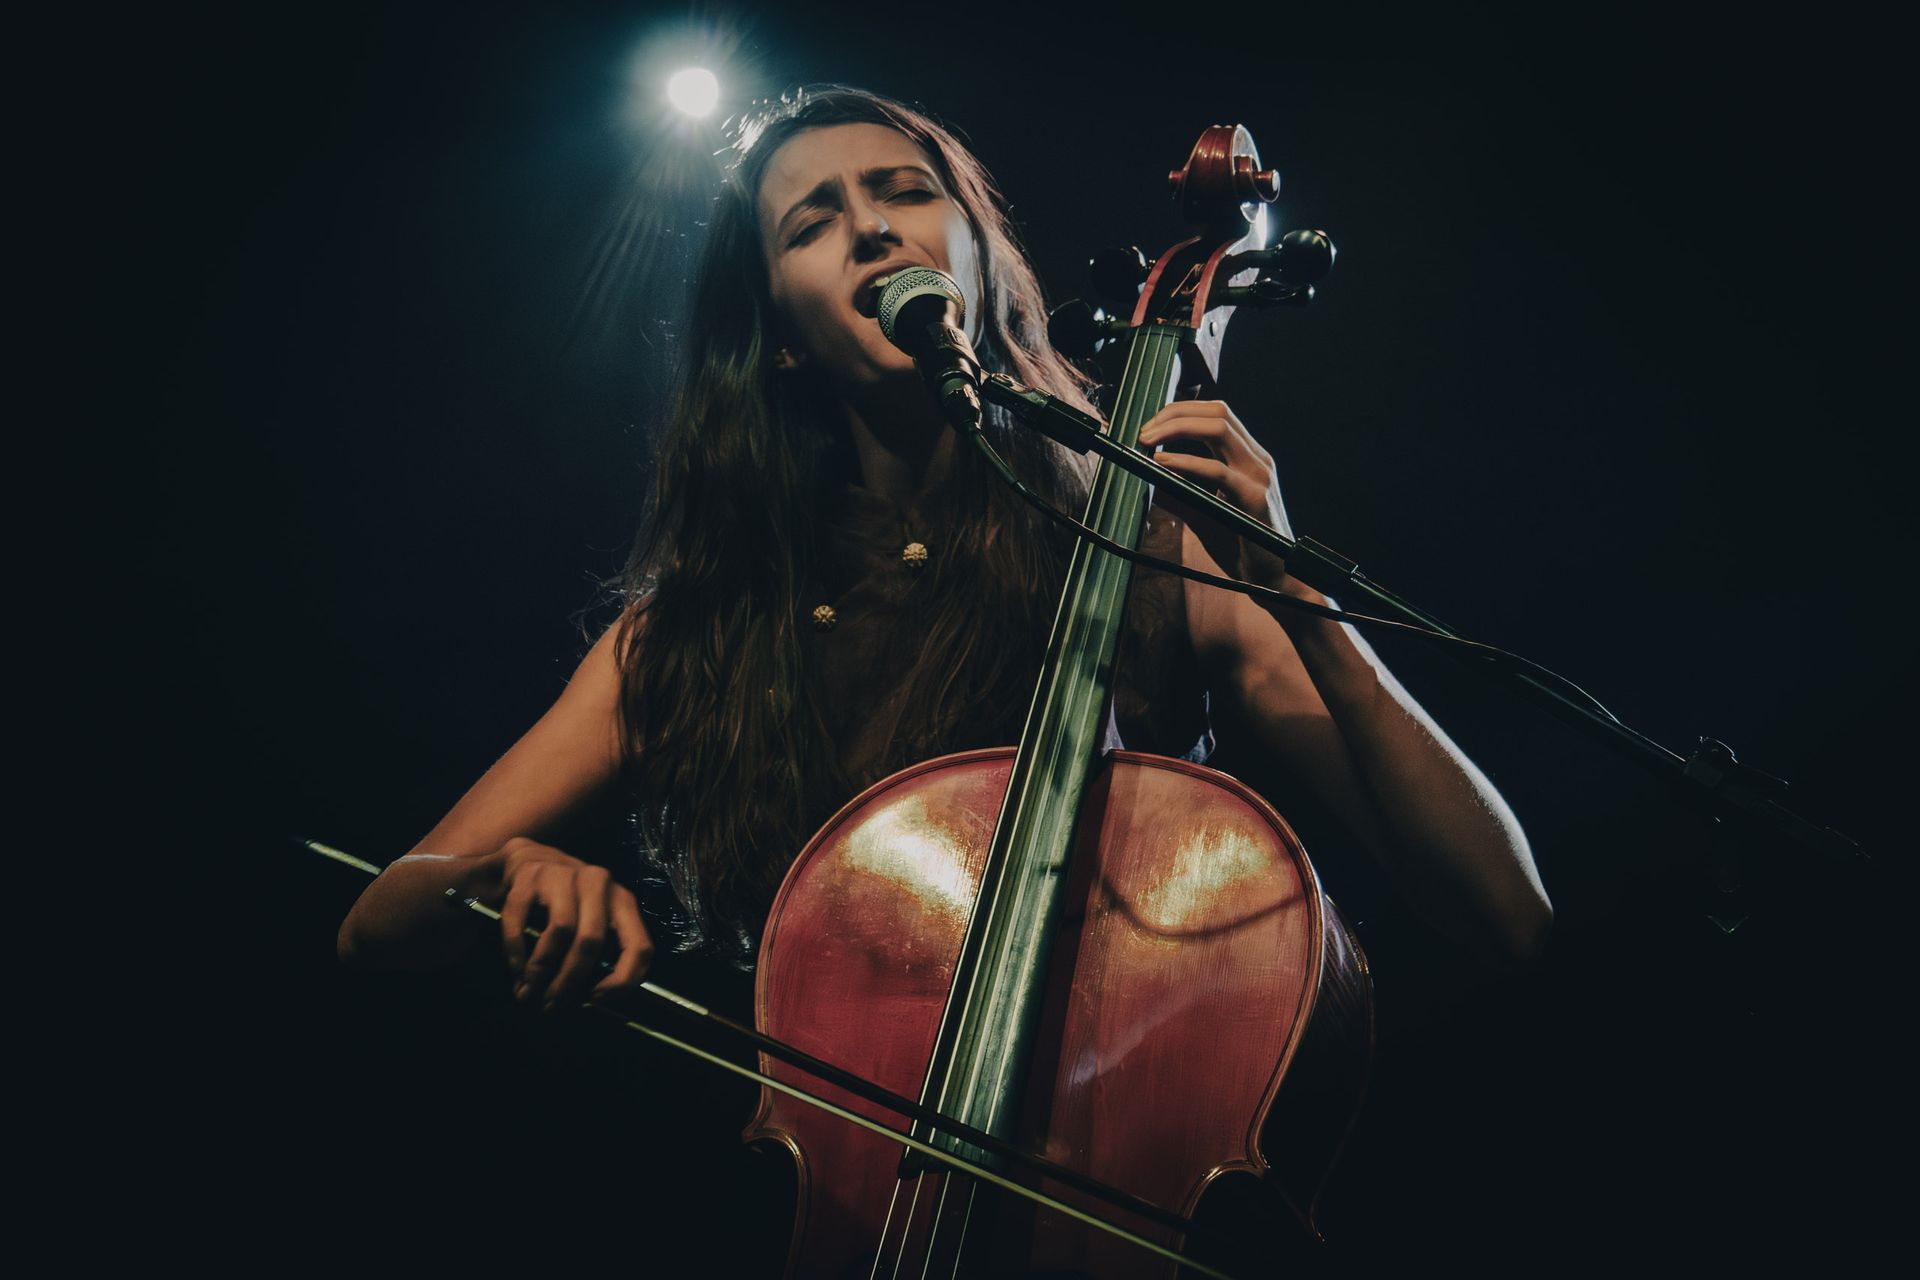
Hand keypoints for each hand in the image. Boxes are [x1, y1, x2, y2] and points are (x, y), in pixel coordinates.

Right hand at [480, 837, 653, 1012]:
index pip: (640, 946)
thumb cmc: (566, 904)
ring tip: (527, 991)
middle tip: (550, 1006)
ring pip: (561, 930)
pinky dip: (516, 948)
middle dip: (569, 981)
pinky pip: (523, 918)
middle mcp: (599, 883)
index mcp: (623, 902)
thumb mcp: (592, 924)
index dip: (622, 980)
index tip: (596, 1000)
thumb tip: (587, 1002)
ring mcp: (564, 875)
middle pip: (592, 941)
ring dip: (541, 969)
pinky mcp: (530, 875)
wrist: (527, 860)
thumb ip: (599, 956)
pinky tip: (515, 967)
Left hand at [1136, 400, 1295, 593]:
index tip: (1151, 427)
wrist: (1275, 581)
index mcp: (1249, 459)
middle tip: (1143, 432)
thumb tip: (1152, 481)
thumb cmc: (1241, 548)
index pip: (1217, 414)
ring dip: (1176, 428)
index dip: (1181, 412)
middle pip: (1217, 412)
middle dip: (1174, 413)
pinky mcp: (1255, 499)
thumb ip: (1182, 495)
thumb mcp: (1204, 515)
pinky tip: (1162, 464)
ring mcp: (1259, 476)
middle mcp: (1257, 460)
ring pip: (1219, 428)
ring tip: (1147, 442)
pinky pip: (1217, 471)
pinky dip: (1185, 462)